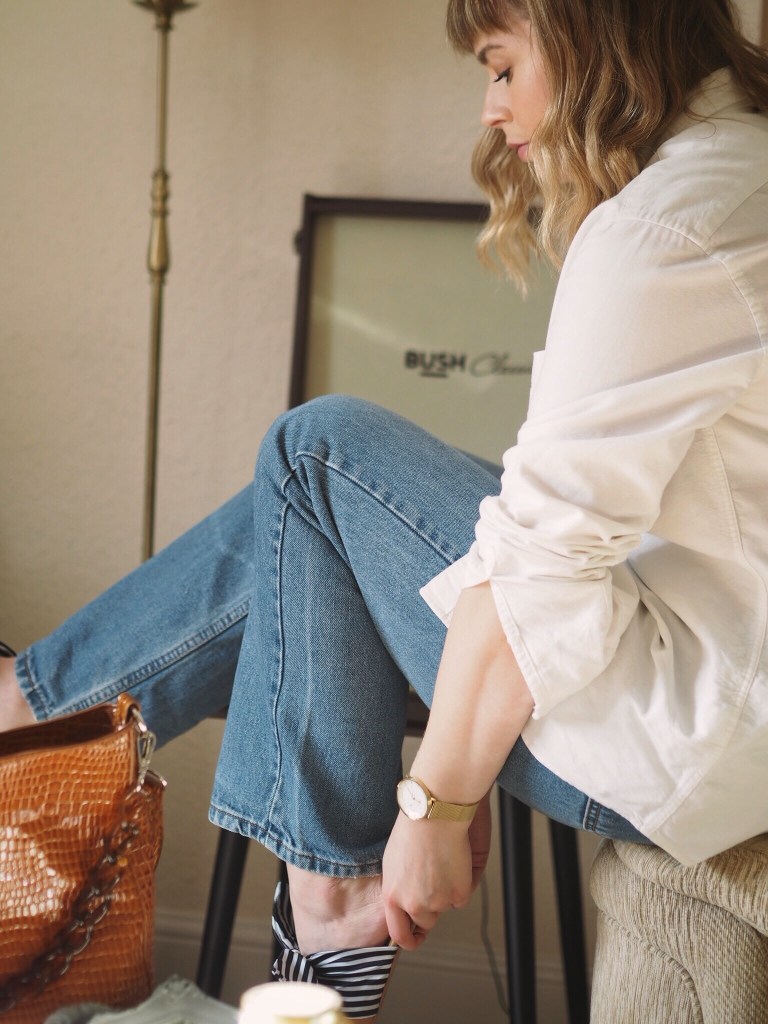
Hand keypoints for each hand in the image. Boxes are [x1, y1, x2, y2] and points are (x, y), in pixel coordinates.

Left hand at [381, 790, 491, 949]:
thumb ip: (397, 889)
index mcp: (393, 897)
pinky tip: (453, 862)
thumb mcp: (393, 864)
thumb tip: (404, 903)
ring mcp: (437, 901)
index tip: (414, 939)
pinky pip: (461, 898)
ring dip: (445, 893)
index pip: (399, 934)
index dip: (409, 939)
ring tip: (441, 864)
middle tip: (433, 884)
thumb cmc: (412, 830)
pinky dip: (461, 884)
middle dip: (431, 908)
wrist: (433, 814)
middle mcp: (413, 904)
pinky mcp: (458, 894)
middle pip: (426, 921)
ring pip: (445, 908)